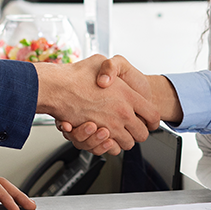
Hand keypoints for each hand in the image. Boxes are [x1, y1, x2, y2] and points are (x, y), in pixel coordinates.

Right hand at [35, 54, 160, 155]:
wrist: (57, 87)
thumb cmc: (76, 74)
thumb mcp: (100, 60)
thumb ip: (112, 67)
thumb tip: (114, 73)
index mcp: (128, 95)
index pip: (153, 115)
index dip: (152, 120)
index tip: (150, 120)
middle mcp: (122, 113)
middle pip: (142, 134)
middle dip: (139, 132)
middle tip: (133, 127)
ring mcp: (110, 126)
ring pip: (127, 144)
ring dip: (124, 140)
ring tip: (118, 131)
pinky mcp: (96, 136)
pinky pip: (111, 149)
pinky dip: (109, 146)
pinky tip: (106, 137)